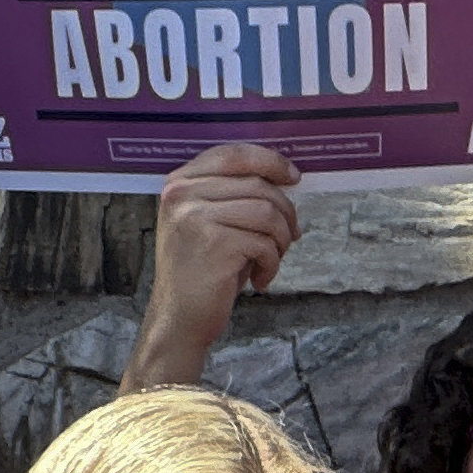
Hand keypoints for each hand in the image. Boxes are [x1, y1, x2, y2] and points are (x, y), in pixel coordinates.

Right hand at [124, 143, 300, 388]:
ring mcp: (194, 217)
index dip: (270, 161)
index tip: (294, 177)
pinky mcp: (213, 243)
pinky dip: (272, 265)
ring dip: (280, 241)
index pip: (233, 154)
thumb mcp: (208, 223)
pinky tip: (259, 279)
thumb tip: (286, 177)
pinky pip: (266, 243)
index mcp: (178, 183)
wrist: (180, 317)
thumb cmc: (203, 271)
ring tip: (270, 261)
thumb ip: (232, 195)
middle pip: (259, 186)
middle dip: (285, 214)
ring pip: (267, 213)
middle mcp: (181, 194)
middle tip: (289, 238)